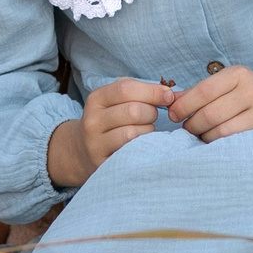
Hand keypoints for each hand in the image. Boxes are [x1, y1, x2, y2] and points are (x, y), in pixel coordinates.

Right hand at [47, 78, 170, 186]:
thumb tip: (170, 95)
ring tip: (145, 131)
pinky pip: (130, 152)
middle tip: (151, 117)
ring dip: (148, 131)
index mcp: (96, 99)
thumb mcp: (116, 99)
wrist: (82, 150)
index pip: (126, 89)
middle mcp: (92, 120)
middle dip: (152, 113)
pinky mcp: (102, 163)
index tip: (168, 96)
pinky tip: (142, 144)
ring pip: (133, 133)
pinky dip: (143, 146)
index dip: (152, 91)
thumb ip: (140, 90)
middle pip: (133, 111)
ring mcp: (95, 143)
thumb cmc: (110, 119)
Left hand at [169, 67, 252, 138]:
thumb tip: (170, 100)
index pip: (203, 90)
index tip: (172, 115)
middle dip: (192, 125)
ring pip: (220, 131)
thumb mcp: (231, 85)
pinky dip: (219, 145)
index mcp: (239, 73)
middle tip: (186, 130)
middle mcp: (252, 89)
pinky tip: (216, 143)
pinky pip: (234, 142)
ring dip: (204, 138)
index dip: (183, 105)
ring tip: (201, 137)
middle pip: (209, 113)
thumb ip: (202, 92)